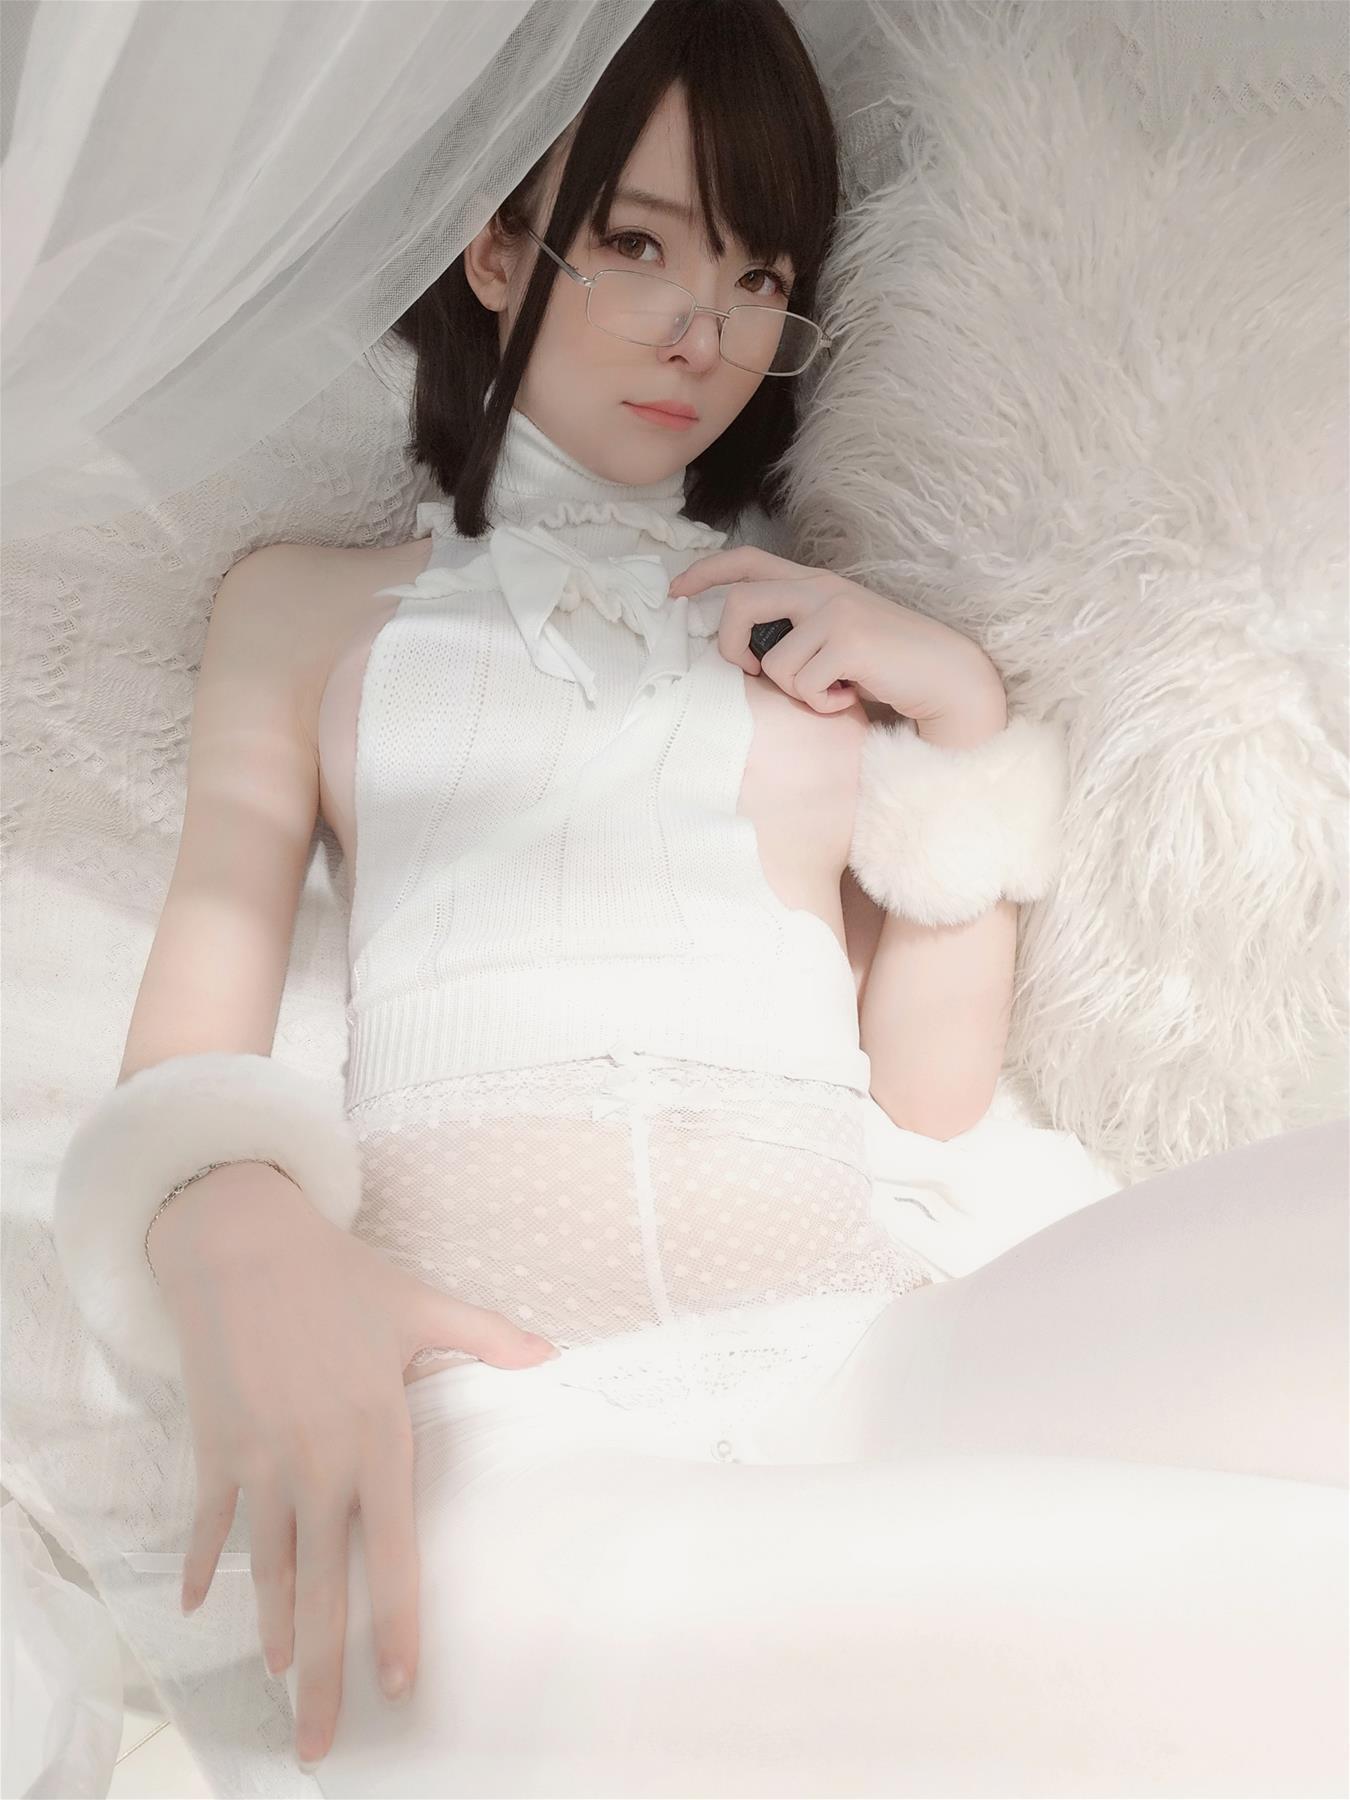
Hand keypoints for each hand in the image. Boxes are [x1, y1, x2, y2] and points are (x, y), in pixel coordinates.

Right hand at [150, 1165, 559, 1767]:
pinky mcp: (215, 1448)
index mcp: (376, 1434)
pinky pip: (211, 1523)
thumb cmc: (339, 1276)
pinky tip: (203, 1609)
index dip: (396, 1622)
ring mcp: (260, 1459)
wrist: (242, 1244)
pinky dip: (206, 1565)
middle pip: (321, 1586)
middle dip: (323, 1669)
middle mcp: (318, 1461)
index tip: (400, 1684)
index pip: (393, 1550)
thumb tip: (551, 1354)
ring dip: (272, 1630)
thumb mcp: (419, 1304)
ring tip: (281, 1683)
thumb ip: (485, 1337)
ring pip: (267, 1567)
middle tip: (323, 1741)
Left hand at [669, 546, 1003, 721]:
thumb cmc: (888, 666)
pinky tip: (849, 698)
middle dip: (730, 647)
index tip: (676, 591)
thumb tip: (748, 653)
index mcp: (815, 583)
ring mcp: (835, 610)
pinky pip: (802, 684)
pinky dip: (821, 703)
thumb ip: (797, 631)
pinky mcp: (848, 640)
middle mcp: (821, 588)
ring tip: (831, 690)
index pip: (748, 561)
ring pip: (772, 661)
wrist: (947, 677)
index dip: (706, 572)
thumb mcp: (836, 638)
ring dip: (796, 691)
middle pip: (740, 603)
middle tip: (752, 673)